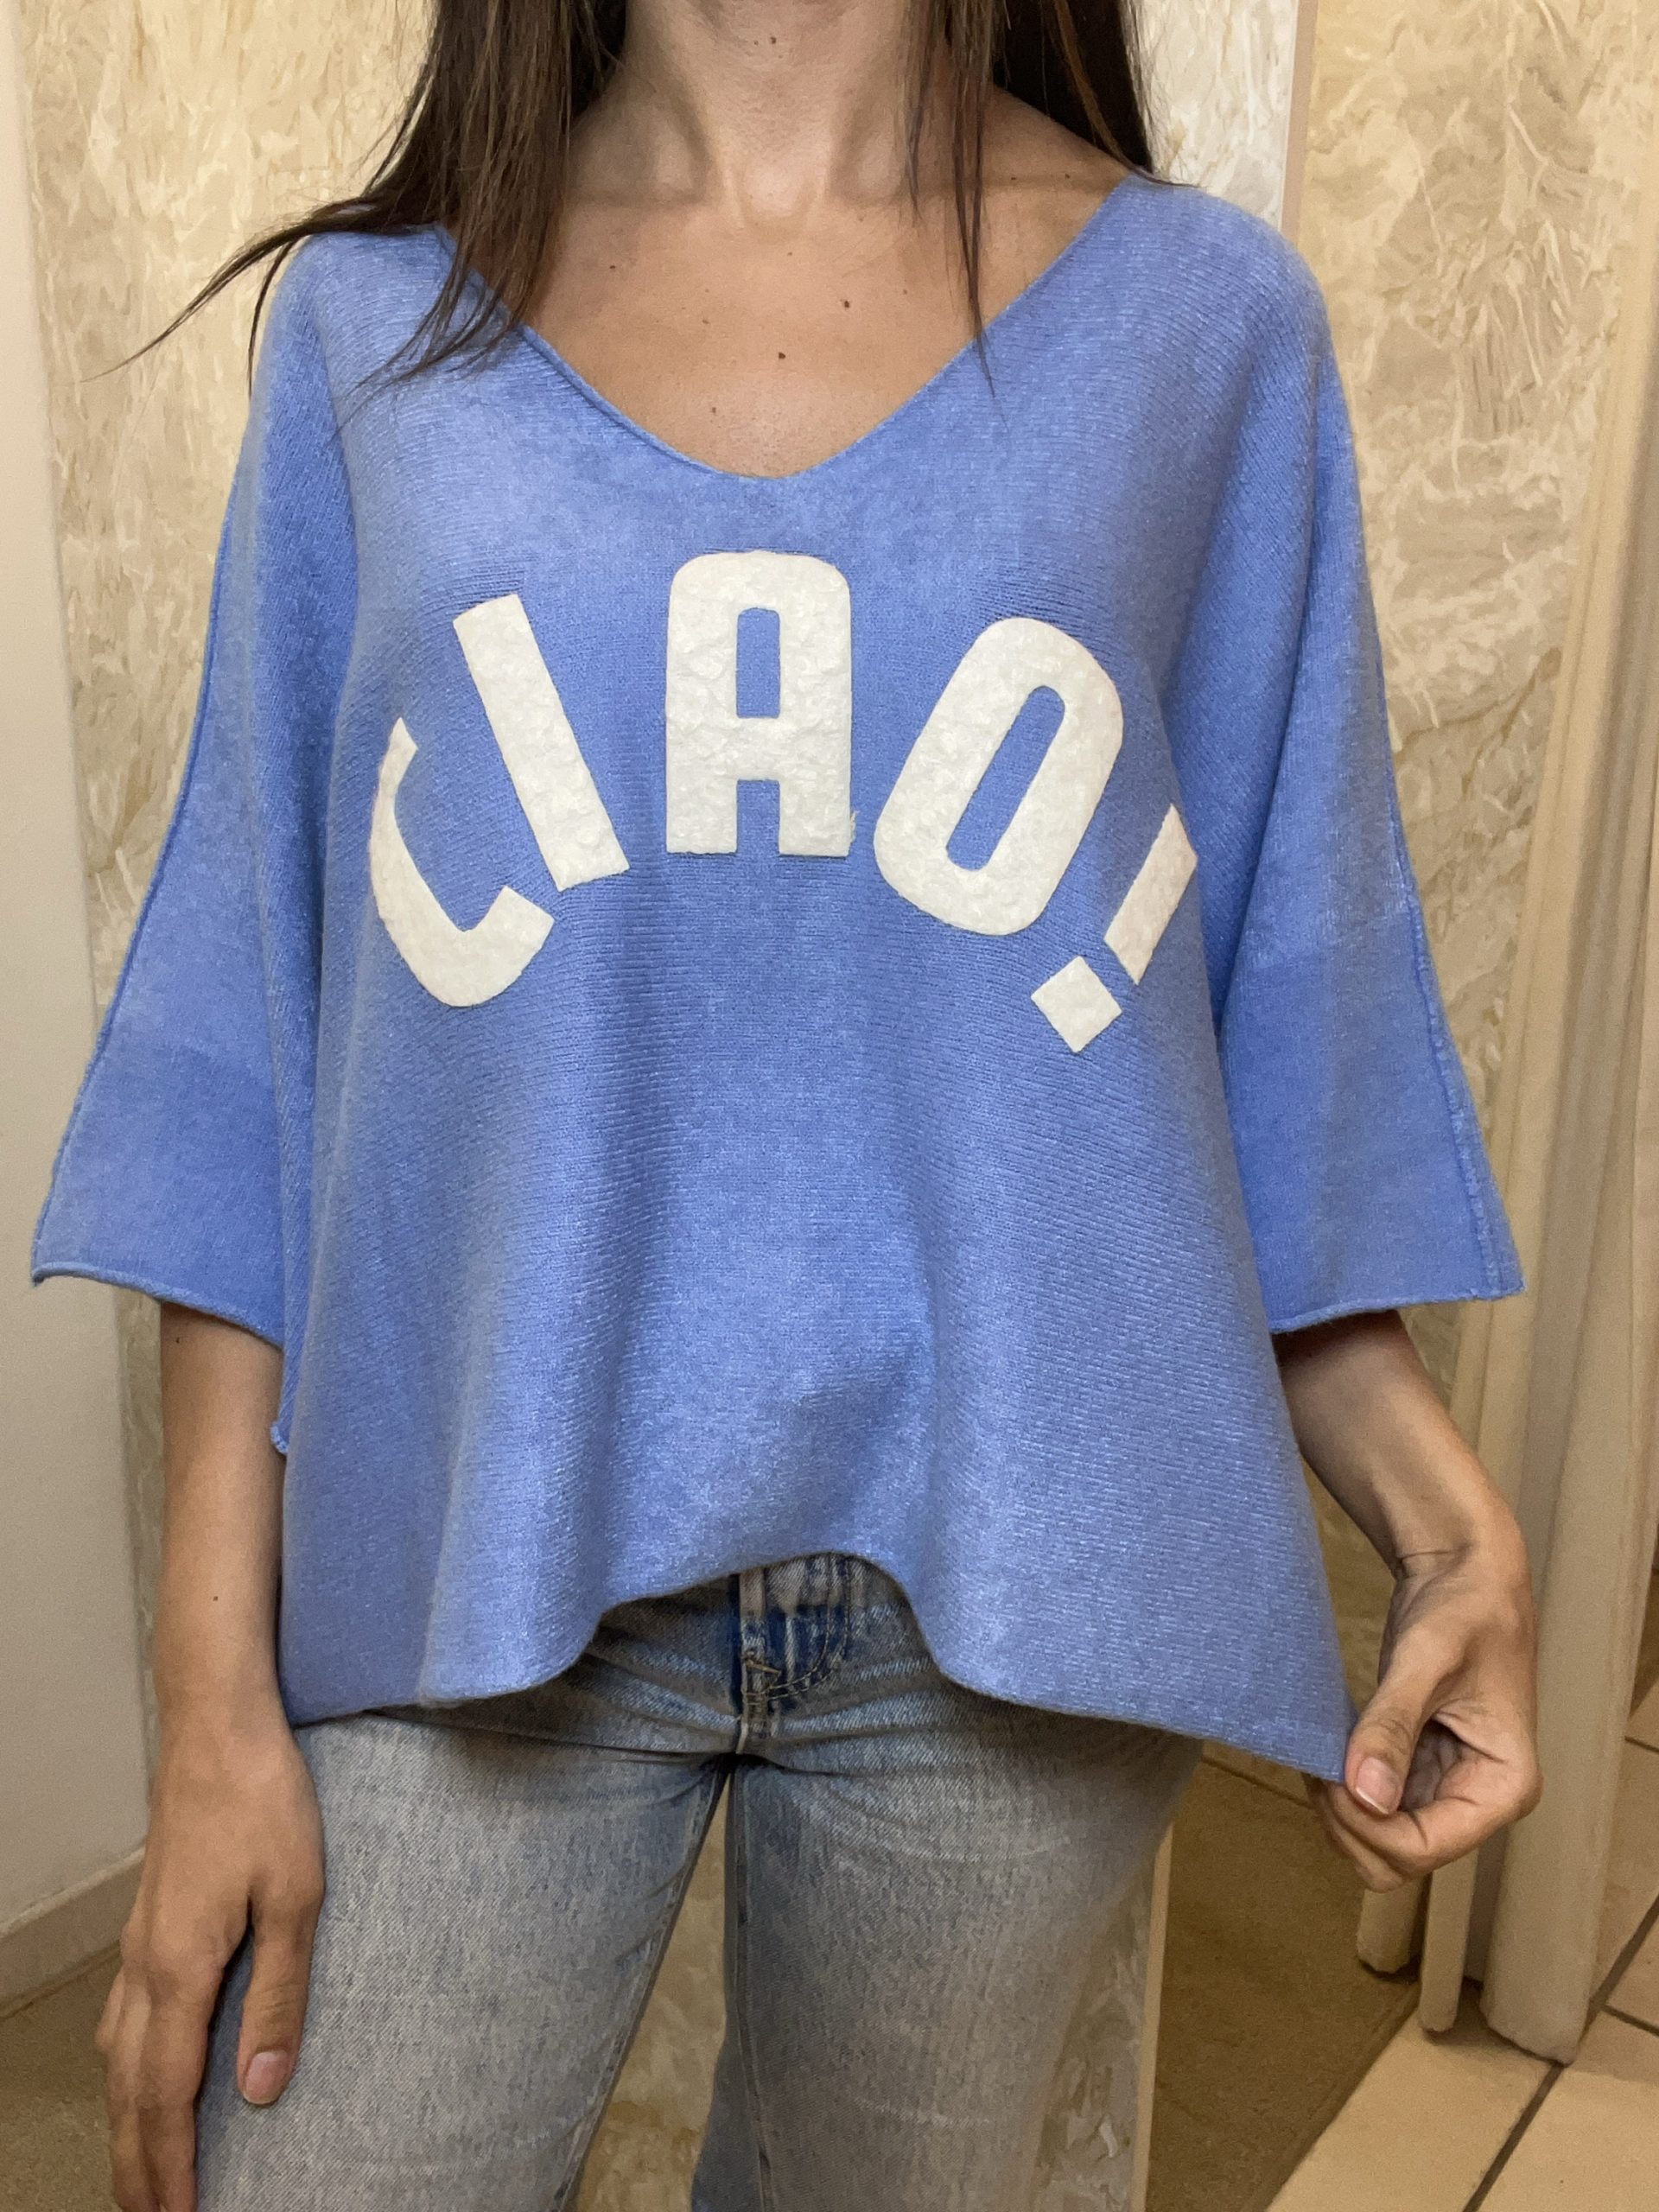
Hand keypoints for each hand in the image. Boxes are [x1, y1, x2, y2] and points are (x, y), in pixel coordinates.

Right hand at [97, 1705, 323, 2211]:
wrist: (218, 1729)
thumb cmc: (266, 1804)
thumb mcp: (297, 1898)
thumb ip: (279, 1999)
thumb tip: (262, 2093)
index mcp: (180, 1970)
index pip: (167, 2096)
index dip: (170, 2166)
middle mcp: (144, 1968)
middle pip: (129, 2091)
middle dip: (137, 2164)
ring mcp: (137, 1944)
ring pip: (116, 2059)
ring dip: (125, 2122)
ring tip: (140, 2170)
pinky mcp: (146, 1923)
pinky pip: (120, 2021)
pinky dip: (125, 2071)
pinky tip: (138, 2076)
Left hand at [1305, 1531, 1541, 1890]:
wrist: (1466, 1577)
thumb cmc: (1463, 1610)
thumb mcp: (1426, 1662)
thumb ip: (1393, 1728)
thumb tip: (1365, 1795)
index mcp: (1503, 1787)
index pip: (1425, 1847)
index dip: (1368, 1826)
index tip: (1327, 1777)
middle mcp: (1480, 1801)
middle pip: (1401, 1860)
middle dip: (1351, 1825)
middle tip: (1317, 1767)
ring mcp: (1450, 1791)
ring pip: (1383, 1844)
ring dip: (1343, 1814)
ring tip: (1317, 1758)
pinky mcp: (1422, 1772)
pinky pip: (1377, 1810)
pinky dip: (1346, 1795)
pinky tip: (1326, 1755)